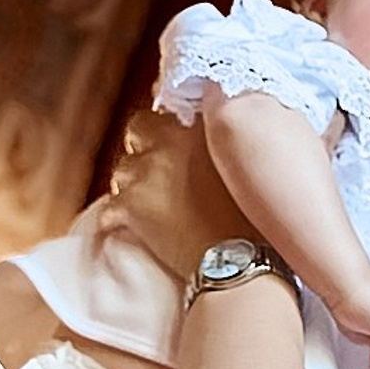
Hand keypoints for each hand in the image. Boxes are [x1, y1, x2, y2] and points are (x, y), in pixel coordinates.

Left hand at [105, 110, 251, 278]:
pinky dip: (121, 219)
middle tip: (160, 171)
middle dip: (144, 146)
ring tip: (154, 206)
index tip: (174, 140)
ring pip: (123, 169)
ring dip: (134, 183)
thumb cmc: (257, 222)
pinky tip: (139, 230)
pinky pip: (111, 209)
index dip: (170, 125)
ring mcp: (145, 172)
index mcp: (203, 126)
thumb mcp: (251, 167)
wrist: (238, 262)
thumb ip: (230, 144)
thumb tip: (221, 140)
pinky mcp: (128, 206)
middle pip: (138, 128)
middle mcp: (170, 140)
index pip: (170, 106)